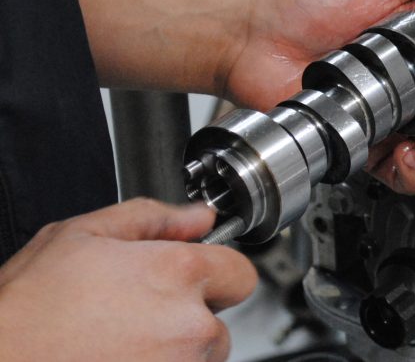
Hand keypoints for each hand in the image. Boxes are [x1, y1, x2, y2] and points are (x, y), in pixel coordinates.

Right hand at [0, 199, 256, 361]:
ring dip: (172, 353)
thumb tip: (199, 217)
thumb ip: (151, 218)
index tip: (183, 281)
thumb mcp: (78, 237)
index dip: (212, 273)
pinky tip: (114, 361)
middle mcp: (191, 327)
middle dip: (188, 318)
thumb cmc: (24, 313)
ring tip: (116, 345)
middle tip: (133, 317)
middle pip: (219, 322)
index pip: (240, 272)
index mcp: (178, 275)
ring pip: (199, 359)